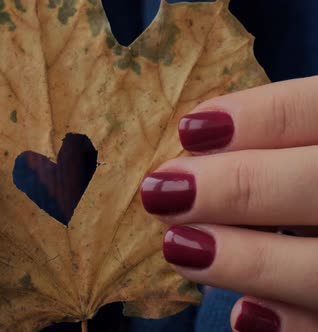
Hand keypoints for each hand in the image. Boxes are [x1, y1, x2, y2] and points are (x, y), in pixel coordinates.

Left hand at [141, 76, 317, 331]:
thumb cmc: (314, 175)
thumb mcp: (311, 147)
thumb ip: (281, 140)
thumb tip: (197, 139)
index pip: (317, 109)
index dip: (256, 117)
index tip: (188, 129)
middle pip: (316, 183)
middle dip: (236, 186)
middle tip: (162, 192)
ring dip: (249, 259)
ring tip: (178, 248)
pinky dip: (292, 323)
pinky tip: (243, 314)